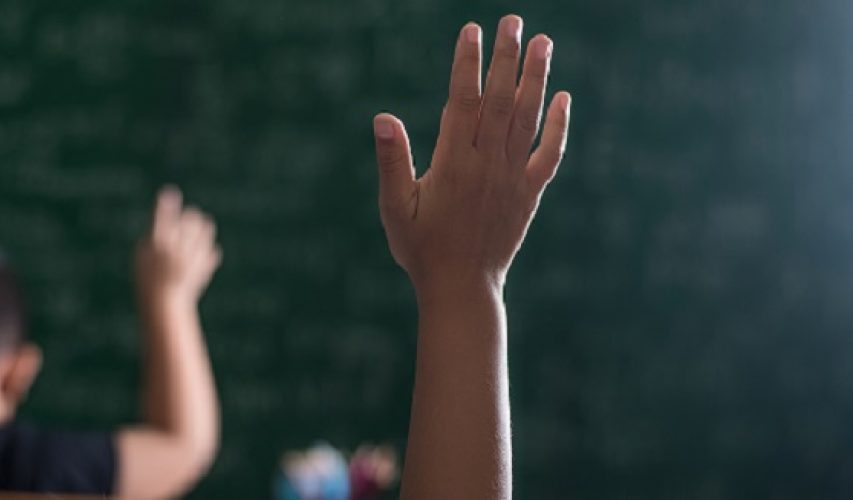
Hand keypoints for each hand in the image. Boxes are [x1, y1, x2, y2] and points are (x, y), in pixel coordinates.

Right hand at [135, 186, 221, 303]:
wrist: (164, 305)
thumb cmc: (148, 279)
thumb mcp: (143, 256)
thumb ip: (155, 234)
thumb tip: (170, 215)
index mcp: (158, 244)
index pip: (162, 217)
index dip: (166, 204)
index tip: (170, 193)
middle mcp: (177, 248)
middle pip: (190, 218)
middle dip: (188, 217)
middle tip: (186, 219)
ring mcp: (193, 257)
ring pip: (205, 228)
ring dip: (201, 228)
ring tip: (195, 234)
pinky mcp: (205, 266)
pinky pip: (212, 250)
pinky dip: (206, 252)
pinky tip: (197, 259)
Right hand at [372, 15, 570, 293]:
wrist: (461, 288)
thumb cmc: (420, 248)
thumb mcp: (394, 207)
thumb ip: (392, 161)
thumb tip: (383, 119)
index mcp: (453, 164)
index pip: (463, 101)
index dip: (468, 64)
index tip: (471, 31)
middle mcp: (488, 164)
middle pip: (501, 99)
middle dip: (506, 56)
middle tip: (512, 20)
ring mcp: (512, 178)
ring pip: (528, 117)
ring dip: (536, 77)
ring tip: (542, 41)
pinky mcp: (529, 193)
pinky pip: (549, 153)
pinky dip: (558, 124)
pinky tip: (562, 97)